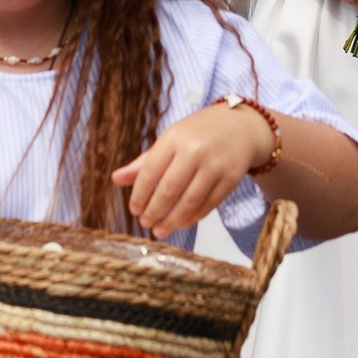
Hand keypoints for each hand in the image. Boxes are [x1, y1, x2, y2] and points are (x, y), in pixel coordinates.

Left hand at [113, 99, 271, 237]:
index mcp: (174, 139)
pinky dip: (193, 218)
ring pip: (190, 202)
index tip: (134, 209)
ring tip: (160, 230)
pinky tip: (182, 223)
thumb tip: (116, 179)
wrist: (241, 127)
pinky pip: (208, 205)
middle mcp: (195, 151)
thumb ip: (144, 162)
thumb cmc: (199, 134)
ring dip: (172, 220)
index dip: (140, 195)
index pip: (150, 172)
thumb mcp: (170, 140)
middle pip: (169, 190)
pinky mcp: (231, 179)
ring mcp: (215, 166)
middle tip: (145, 223)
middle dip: (154, 211)